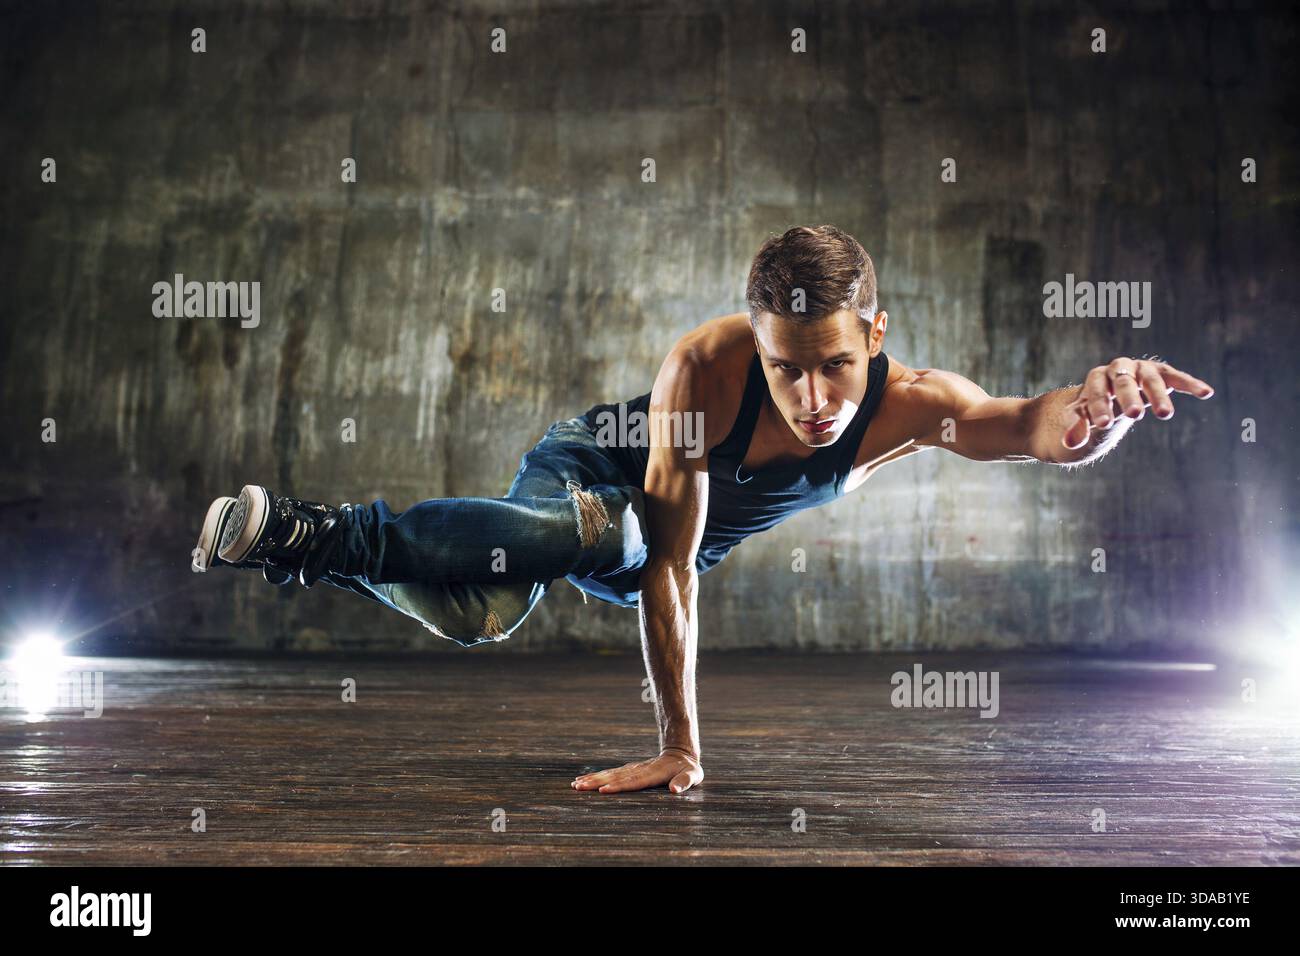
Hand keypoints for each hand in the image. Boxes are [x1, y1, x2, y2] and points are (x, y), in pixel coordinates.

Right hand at [571, 747, 703, 793]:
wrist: (679, 754)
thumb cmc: (687, 769)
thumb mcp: (692, 775)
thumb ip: (684, 782)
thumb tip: (675, 790)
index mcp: (652, 774)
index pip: (632, 782)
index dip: (618, 786)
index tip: (602, 790)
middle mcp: (638, 770)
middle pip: (614, 777)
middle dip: (596, 783)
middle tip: (578, 787)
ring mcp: (632, 769)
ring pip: (609, 774)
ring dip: (592, 780)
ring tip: (575, 785)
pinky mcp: (628, 770)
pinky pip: (610, 774)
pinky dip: (596, 777)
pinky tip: (584, 781)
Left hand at [1063, 357, 1213, 449]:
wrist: (1110, 394)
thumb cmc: (1094, 408)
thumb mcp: (1083, 419)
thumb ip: (1077, 428)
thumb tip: (1069, 444)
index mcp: (1096, 379)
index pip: (1095, 391)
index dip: (1098, 406)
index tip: (1102, 424)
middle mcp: (1118, 369)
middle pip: (1122, 381)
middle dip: (1127, 397)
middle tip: (1134, 415)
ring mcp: (1141, 369)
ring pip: (1149, 378)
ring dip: (1158, 394)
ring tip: (1165, 415)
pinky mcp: (1161, 373)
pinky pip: (1175, 377)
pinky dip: (1189, 383)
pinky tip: (1206, 393)